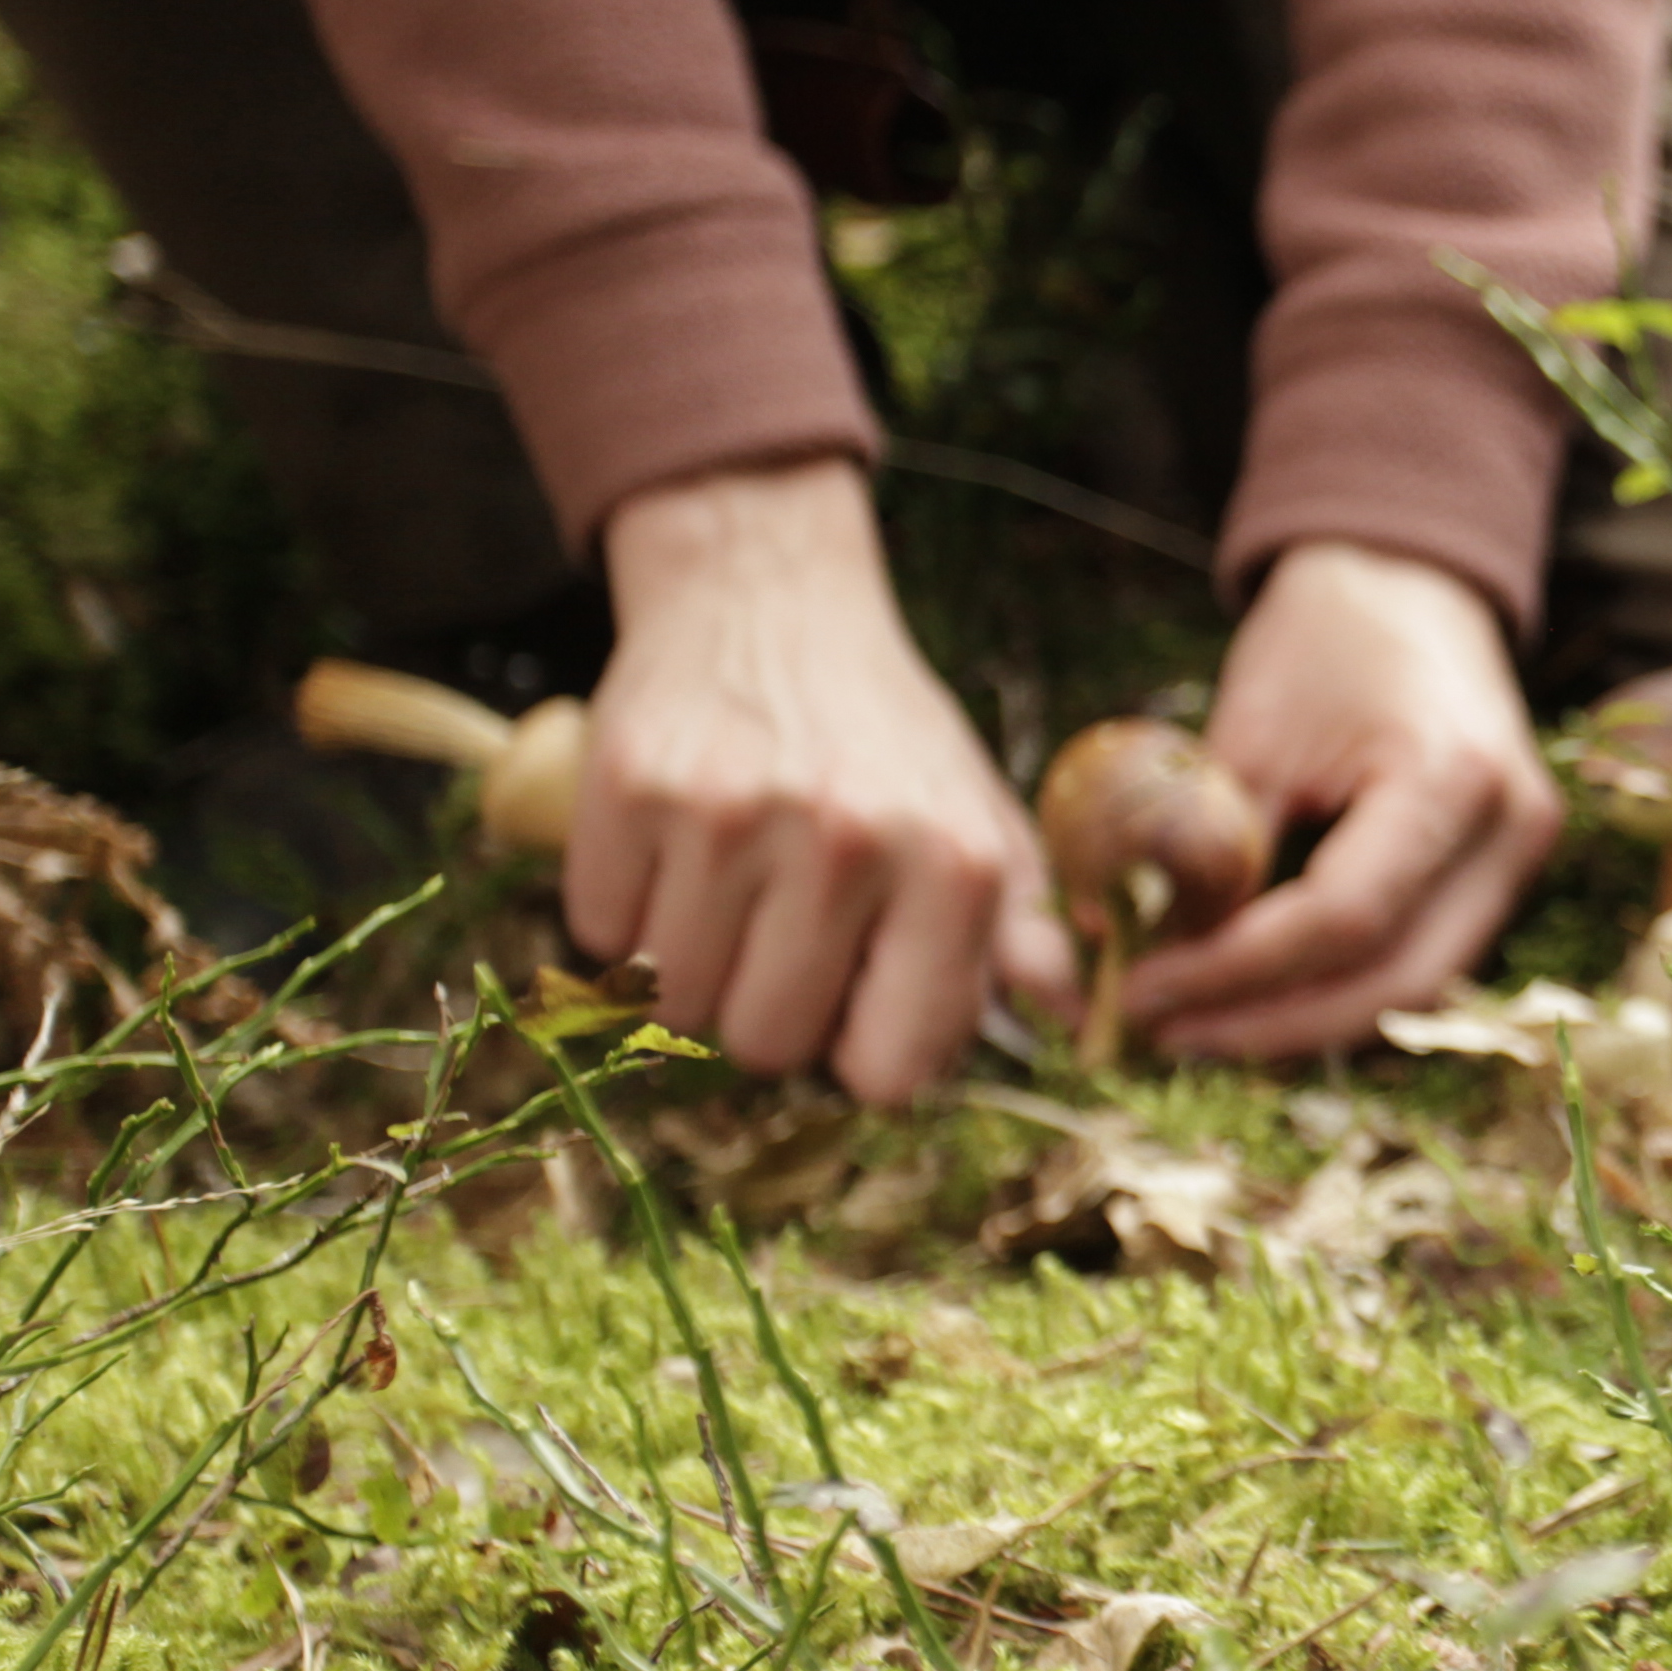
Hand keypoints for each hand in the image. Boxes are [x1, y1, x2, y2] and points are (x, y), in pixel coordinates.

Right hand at [575, 457, 1073, 1103]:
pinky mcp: (631, 789)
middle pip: (767, 1044)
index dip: (862, 1054)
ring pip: (676, 1001)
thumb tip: (1069, 1016)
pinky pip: (602, 936)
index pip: (889, 1072)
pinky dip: (627, 914)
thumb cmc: (882, 735)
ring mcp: (730, 816)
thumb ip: (1023, 929)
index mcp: (955, 866)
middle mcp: (848, 841)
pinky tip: (674, 851)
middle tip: (784, 935)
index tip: (854, 1008)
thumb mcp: (980, 818)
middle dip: (769, 1011)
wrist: (768, 598)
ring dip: (694, 967)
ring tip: (732, 889)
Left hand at [1124, 538, 1561, 1060]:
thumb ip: (1209, 850)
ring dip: (1303, 1020)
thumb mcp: (1250, 731)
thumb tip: (1137, 961)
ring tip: (1200, 1025)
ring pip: (1414, 988)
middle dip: (1272, 1024)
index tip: (1140, 993)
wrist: (1409, 582)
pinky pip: (1418, 957)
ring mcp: (1517, 858)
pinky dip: (1336, 987)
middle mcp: (1509, 829)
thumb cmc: (1323, 637)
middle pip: (1396, 981)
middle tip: (1165, 1034)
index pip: (1345, 917)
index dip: (1236, 972)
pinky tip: (1257, 996)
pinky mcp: (1498, 875)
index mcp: (1450, 775)